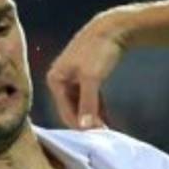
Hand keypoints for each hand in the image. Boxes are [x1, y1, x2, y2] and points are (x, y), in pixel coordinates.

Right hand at [47, 10, 125, 128]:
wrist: (113, 29)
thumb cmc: (99, 51)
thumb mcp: (92, 78)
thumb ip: (88, 103)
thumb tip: (84, 128)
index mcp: (55, 79)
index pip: (65, 111)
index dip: (80, 126)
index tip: (95, 139)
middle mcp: (60, 80)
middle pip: (72, 110)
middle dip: (86, 124)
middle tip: (102, 138)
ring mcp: (73, 79)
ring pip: (82, 105)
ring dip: (93, 118)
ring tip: (106, 132)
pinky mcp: (86, 78)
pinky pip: (90, 99)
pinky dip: (98, 109)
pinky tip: (108, 121)